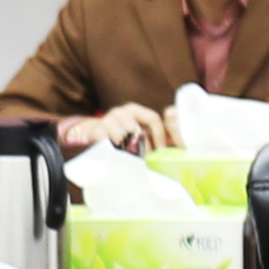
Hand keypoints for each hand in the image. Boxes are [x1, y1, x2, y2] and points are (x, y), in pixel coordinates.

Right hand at [59, 103, 175, 154]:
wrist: (91, 135)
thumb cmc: (121, 136)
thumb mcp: (137, 132)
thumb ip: (155, 137)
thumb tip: (177, 146)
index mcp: (134, 110)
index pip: (153, 118)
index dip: (159, 135)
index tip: (161, 151)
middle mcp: (121, 112)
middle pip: (137, 129)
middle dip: (142, 146)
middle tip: (143, 158)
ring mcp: (107, 120)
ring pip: (122, 135)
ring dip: (126, 149)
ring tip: (127, 157)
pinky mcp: (95, 131)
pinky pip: (106, 140)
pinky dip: (111, 149)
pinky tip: (113, 155)